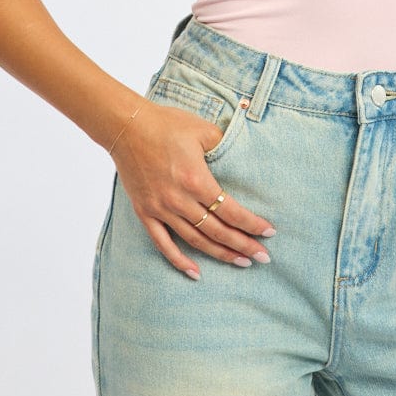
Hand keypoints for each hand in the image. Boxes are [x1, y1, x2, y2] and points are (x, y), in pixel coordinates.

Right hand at [110, 100, 275, 279]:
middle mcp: (179, 200)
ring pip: (195, 240)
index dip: (252, 224)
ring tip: (241, 262)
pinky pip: (163, 243)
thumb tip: (241, 155)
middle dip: (243, 245)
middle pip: (217, 231)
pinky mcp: (145, 212)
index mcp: (196, 179)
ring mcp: (161, 209)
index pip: (230, 211)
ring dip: (220, 254)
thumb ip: (223, 144)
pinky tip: (195, 272)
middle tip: (263, 257)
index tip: (269, 232)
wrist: (127, 126)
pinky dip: (179, 260)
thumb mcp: (202, 130)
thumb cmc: (166, 124)